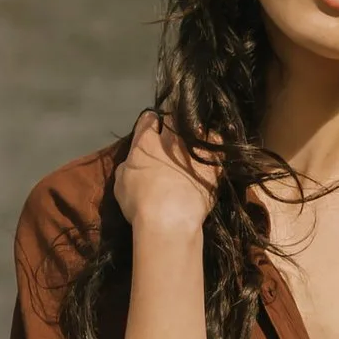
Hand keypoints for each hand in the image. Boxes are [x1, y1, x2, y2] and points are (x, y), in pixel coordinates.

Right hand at [112, 111, 215, 245]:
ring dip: (195, 132)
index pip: (148, 120)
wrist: (169, 219)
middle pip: (174, 119)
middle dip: (173, 122)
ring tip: (195, 142)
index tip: (152, 126)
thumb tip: (132, 160)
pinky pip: (217, 145)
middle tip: (174, 134)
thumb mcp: (121, 185)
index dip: (150, 122)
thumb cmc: (139, 204)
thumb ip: (127, 167)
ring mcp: (193, 151)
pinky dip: (214, 147)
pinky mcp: (212, 163)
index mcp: (145, 144)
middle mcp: (170, 141)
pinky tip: (211, 153)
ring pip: (197, 129)